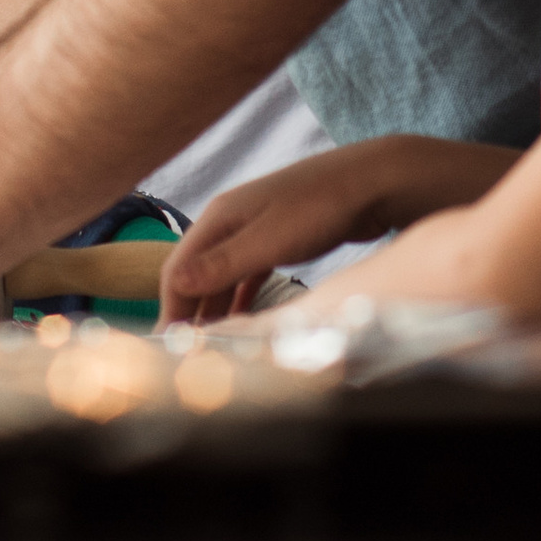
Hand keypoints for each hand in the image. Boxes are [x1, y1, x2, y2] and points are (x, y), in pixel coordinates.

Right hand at [161, 137, 500, 323]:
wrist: (371, 182)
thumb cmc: (319, 206)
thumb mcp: (268, 240)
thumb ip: (222, 264)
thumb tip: (174, 283)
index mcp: (220, 217)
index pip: (178, 269)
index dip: (171, 309)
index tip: (169, 350)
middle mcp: (231, 222)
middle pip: (198, 275)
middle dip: (191, 314)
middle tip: (190, 358)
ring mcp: (255, 230)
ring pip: (224, 277)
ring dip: (216, 310)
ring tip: (213, 348)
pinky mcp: (278, 240)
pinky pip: (248, 274)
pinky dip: (242, 298)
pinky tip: (242, 322)